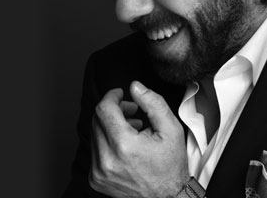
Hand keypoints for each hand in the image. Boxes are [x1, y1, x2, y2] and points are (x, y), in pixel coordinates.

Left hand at [89, 81, 188, 197]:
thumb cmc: (171, 166)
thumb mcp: (171, 129)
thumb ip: (153, 103)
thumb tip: (134, 86)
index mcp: (124, 145)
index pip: (104, 109)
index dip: (112, 96)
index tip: (120, 95)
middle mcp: (107, 159)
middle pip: (97, 119)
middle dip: (113, 110)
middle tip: (131, 113)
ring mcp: (98, 171)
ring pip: (95, 134)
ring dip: (110, 127)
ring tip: (131, 130)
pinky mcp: (95, 179)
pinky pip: (95, 151)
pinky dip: (107, 143)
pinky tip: (124, 147)